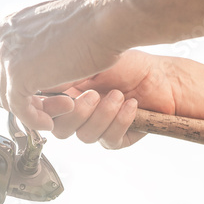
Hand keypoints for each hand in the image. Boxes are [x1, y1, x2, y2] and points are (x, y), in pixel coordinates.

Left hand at [0, 0, 124, 130]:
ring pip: (6, 101)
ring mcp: (5, 57)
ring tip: (54, 113)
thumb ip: (31, 48)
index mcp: (5, 27)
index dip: (7, 87)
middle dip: (17, 102)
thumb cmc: (89, 23)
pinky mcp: (17, 76)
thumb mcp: (48, 32)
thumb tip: (29, 66)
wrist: (105, 18)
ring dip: (31, 112)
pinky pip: (19, 110)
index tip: (27, 97)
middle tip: (43, 108)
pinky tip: (49, 123)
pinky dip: (34, 121)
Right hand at [43, 49, 176, 148]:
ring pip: (85, 137)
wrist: (162, 76)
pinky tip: (131, 105)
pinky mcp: (116, 138)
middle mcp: (79, 114)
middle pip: (61, 130)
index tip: (64, 102)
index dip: (49, 113)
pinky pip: (109, 140)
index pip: (44, 114)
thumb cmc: (128, 65)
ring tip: (118, 95)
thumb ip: (64, 76)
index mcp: (66, 96)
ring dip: (103, 115)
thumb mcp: (90, 63)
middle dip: (78, 114)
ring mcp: (97, 127)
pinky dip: (121, 122)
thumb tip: (41, 84)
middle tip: (94, 95)